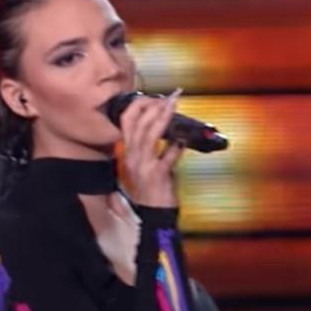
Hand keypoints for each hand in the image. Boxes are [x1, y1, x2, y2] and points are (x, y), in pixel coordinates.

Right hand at [120, 88, 184, 207]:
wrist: (154, 213)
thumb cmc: (152, 189)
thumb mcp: (145, 165)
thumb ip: (150, 147)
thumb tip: (166, 128)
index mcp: (129, 152)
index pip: (126, 121)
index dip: (139, 105)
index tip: (155, 97)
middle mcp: (132, 157)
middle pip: (136, 124)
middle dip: (153, 106)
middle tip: (169, 97)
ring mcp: (143, 166)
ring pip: (149, 136)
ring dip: (163, 118)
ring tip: (173, 105)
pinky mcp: (157, 175)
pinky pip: (167, 157)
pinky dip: (176, 147)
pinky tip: (183, 141)